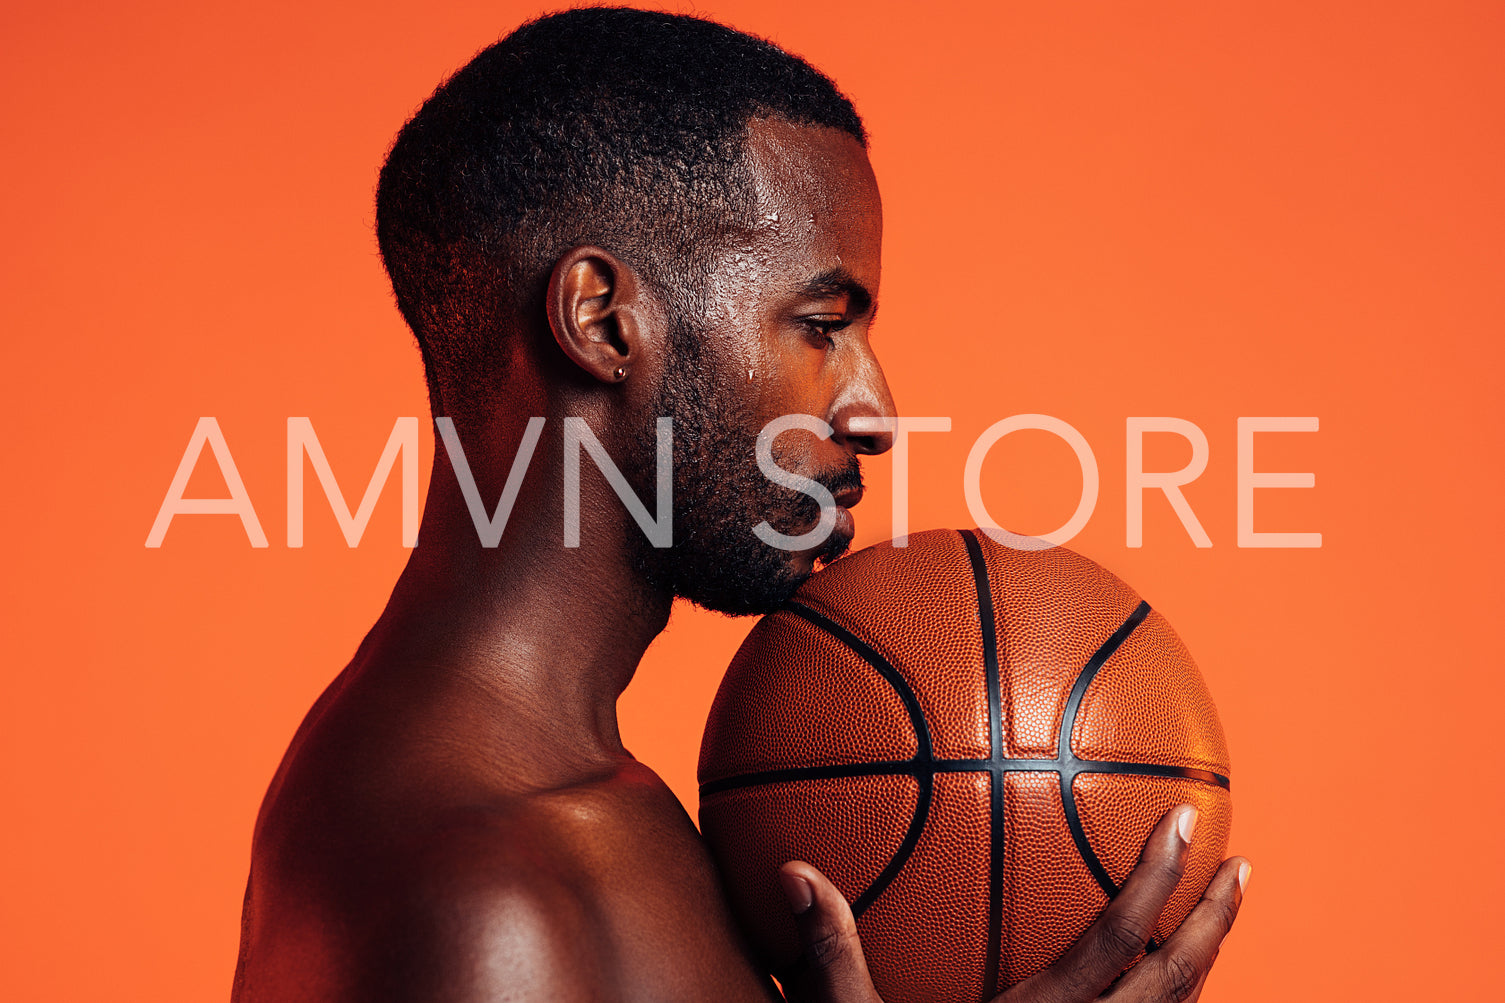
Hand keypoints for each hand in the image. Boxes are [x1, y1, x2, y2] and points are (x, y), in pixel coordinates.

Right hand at [776, 805, 1248, 1002]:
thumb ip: (833, 952)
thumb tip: (796, 868)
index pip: (1116, 942)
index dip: (1155, 880)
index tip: (1182, 822)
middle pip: (1176, 984)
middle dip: (1217, 922)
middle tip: (1241, 862)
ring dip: (1203, 965)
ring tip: (1213, 918)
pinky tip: (1154, 989)